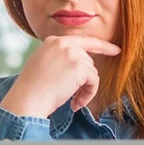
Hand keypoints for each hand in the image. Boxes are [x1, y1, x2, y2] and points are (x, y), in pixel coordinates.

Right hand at [0, 35, 120, 117]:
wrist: (27, 99)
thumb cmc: (32, 89)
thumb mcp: (42, 64)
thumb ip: (59, 58)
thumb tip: (81, 65)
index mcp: (53, 40)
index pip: (82, 41)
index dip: (101, 46)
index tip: (116, 50)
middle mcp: (63, 43)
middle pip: (87, 60)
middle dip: (84, 80)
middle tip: (74, 97)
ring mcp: (72, 53)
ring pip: (92, 71)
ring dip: (85, 89)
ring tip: (73, 101)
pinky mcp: (79, 66)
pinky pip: (94, 81)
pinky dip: (89, 94)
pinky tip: (76, 103)